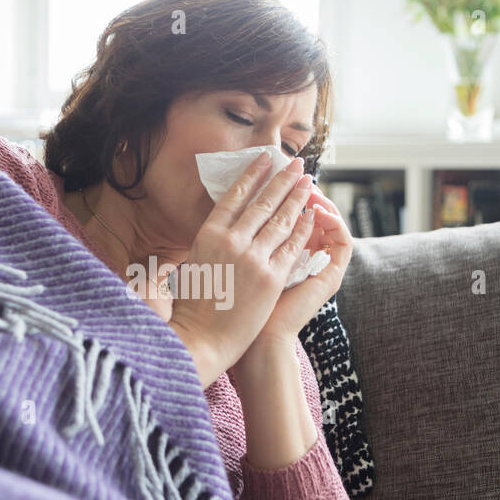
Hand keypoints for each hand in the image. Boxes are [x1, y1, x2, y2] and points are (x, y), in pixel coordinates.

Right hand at [167, 151, 316, 386]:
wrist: (202, 340)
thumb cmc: (190, 310)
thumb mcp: (187, 267)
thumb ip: (201, 246)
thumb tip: (199, 237)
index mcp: (207, 236)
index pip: (234, 196)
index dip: (253, 175)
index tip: (266, 159)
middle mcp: (231, 242)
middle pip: (263, 202)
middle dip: (282, 179)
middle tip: (297, 163)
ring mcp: (253, 259)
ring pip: (281, 220)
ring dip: (297, 197)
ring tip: (307, 181)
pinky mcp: (271, 278)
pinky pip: (292, 246)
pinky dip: (303, 228)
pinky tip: (311, 215)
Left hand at [237, 183, 353, 353]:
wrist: (257, 342)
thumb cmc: (237, 310)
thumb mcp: (238, 264)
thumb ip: (242, 240)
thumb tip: (232, 207)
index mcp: (285, 256)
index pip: (291, 216)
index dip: (283, 193)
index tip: (271, 172)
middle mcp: (307, 259)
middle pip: (312, 215)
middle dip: (300, 190)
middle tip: (293, 169)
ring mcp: (322, 268)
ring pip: (330, 223)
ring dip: (320, 200)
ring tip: (307, 184)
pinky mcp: (331, 276)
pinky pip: (342, 240)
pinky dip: (333, 221)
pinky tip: (318, 208)